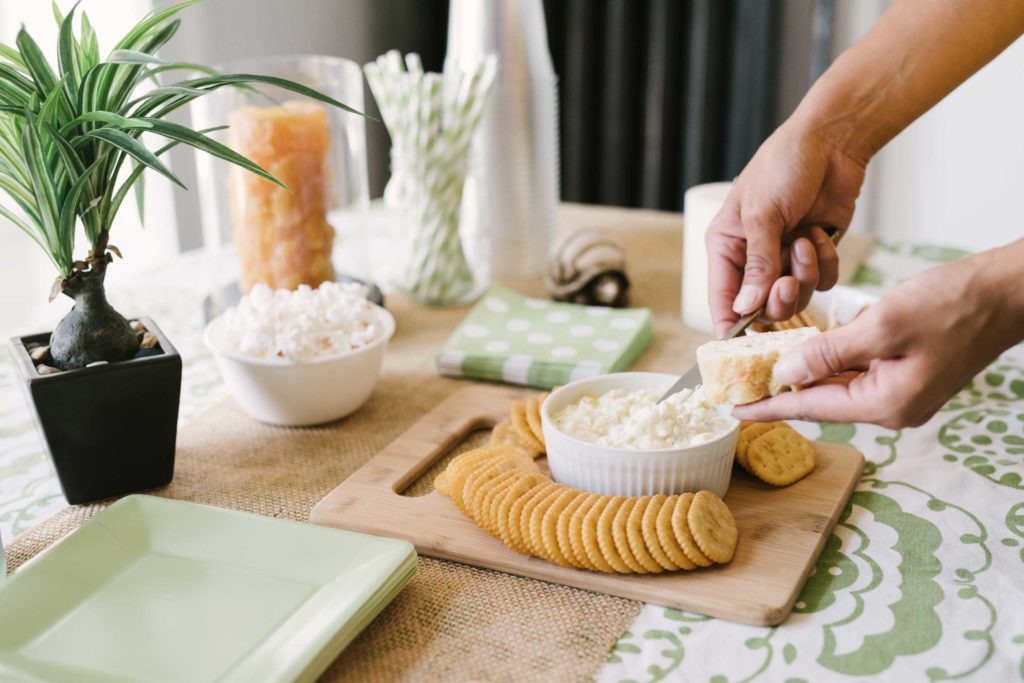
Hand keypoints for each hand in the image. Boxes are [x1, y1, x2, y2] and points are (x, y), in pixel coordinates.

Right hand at [706, 118, 867, 335]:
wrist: (832, 141)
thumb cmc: (784, 166)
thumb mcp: (762, 216)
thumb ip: (756, 266)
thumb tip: (745, 309)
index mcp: (727, 247)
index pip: (723, 300)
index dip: (731, 325)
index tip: (743, 346)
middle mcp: (754, 258)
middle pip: (763, 307)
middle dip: (779, 298)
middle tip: (787, 280)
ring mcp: (786, 257)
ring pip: (796, 297)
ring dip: (805, 274)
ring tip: (807, 241)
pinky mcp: (817, 254)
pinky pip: (823, 282)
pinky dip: (826, 263)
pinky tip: (822, 234)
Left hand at [732, 242, 1023, 427]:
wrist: (1009, 291)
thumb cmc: (953, 304)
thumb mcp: (881, 325)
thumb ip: (828, 353)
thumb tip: (784, 375)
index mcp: (886, 404)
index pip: (811, 409)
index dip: (767, 408)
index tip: (731, 411)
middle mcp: (892, 407)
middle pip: (821, 400)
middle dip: (780, 390)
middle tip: (737, 383)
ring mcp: (902, 392)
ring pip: (838, 383)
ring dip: (804, 372)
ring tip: (759, 365)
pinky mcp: (908, 373)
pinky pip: (857, 370)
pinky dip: (831, 359)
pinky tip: (805, 347)